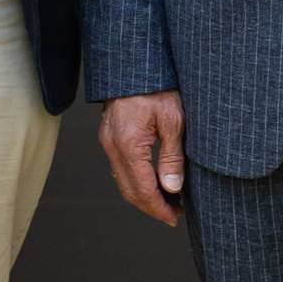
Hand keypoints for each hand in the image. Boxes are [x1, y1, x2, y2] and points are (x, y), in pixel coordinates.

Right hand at [99, 90, 188, 225]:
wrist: (136, 63)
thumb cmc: (157, 86)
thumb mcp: (173, 120)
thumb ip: (172, 158)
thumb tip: (172, 188)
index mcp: (128, 144)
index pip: (143, 190)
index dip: (160, 209)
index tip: (175, 218)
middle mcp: (112, 145)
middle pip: (129, 191)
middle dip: (152, 207)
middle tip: (175, 213)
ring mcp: (107, 140)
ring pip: (123, 181)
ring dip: (144, 195)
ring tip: (169, 200)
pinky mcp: (109, 135)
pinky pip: (120, 167)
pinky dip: (136, 180)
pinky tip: (153, 180)